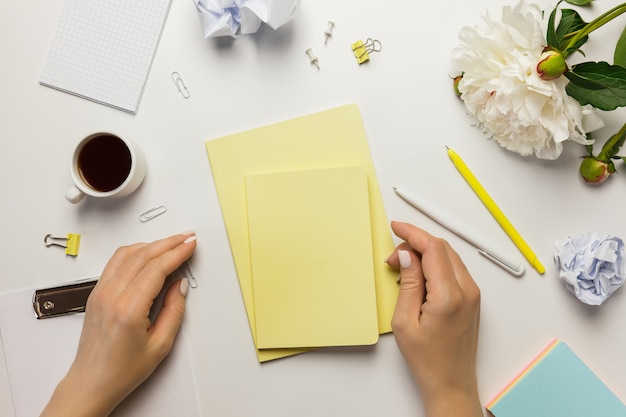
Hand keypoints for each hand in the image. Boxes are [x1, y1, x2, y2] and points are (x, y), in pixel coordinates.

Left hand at [41, 231, 196, 416]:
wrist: (92, 382)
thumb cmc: (121, 370)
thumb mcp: (160, 345)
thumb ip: (174, 311)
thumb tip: (179, 286)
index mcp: (128, 309)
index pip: (156, 268)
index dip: (177, 253)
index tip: (190, 245)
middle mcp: (110, 296)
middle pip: (143, 256)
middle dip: (168, 243)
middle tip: (186, 238)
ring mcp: (100, 293)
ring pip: (127, 254)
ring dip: (151, 244)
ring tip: (170, 242)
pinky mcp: (96, 293)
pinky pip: (115, 262)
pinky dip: (135, 251)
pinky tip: (147, 251)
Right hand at [386, 221, 481, 416]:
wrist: (451, 382)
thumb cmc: (428, 360)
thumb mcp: (404, 321)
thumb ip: (408, 283)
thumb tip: (408, 256)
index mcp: (449, 296)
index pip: (433, 249)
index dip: (413, 233)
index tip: (397, 227)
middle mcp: (467, 291)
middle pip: (442, 248)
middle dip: (416, 244)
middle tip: (394, 259)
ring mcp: (473, 294)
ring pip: (448, 256)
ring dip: (425, 253)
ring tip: (403, 269)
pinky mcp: (472, 298)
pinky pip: (453, 269)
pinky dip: (435, 264)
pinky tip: (419, 274)